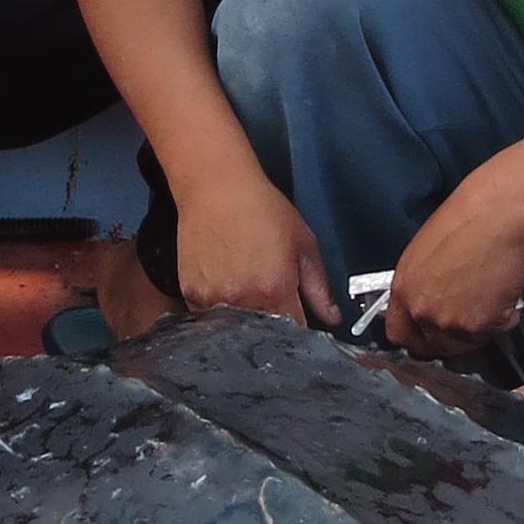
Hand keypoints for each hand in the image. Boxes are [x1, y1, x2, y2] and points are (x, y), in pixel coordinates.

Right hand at [175, 173, 336, 326]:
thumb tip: (331, 318)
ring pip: (234, 330)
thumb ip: (319, 288)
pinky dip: (220, 311)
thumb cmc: (260, 208)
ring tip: (246, 288)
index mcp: (275, 290)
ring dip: (245, 321)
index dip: (299, 331)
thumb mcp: (303, 243)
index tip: (298, 323)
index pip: (293, 332)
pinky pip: (209, 318)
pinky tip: (226, 285)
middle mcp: (242, 300)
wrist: (216, 187)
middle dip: (272, 327)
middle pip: (262, 335)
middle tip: (271, 300)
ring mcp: (213, 300)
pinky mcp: (191, 294)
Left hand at [384, 176, 523, 354]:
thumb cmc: (466, 221)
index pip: (399, 333)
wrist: (496, 215)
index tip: (430, 335)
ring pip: (468, 343)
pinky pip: (497, 331)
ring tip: (491, 294)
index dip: (418, 337)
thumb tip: (430, 302)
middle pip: (434, 346)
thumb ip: (420, 285)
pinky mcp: (479, 325)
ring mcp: (449, 322)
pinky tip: (505, 290)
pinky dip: (506, 316)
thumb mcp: (424, 253)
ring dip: (481, 327)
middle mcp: (421, 311)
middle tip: (470, 316)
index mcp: (404, 290)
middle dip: (453, 337)